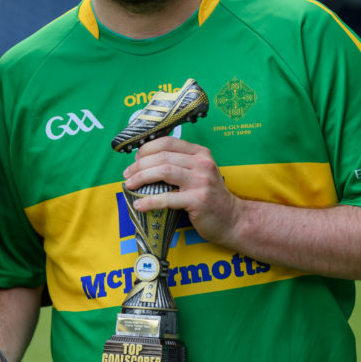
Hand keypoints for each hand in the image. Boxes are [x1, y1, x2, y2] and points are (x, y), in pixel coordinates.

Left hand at [121, 136, 241, 245]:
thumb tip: (143, 162)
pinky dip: (149, 201)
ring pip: (164, 171)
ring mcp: (201, 181)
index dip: (146, 149)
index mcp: (200, 153)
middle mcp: (202, 163)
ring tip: (129, 185)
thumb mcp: (197, 173)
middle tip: (127, 175)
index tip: (134, 160)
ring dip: (141, 177)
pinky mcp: (198, 200)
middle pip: (162, 156)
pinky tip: (139, 205)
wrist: (233, 219)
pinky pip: (168, 198)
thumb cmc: (209, 197)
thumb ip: (178, 164)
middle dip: (140, 165)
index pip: (167, 142)